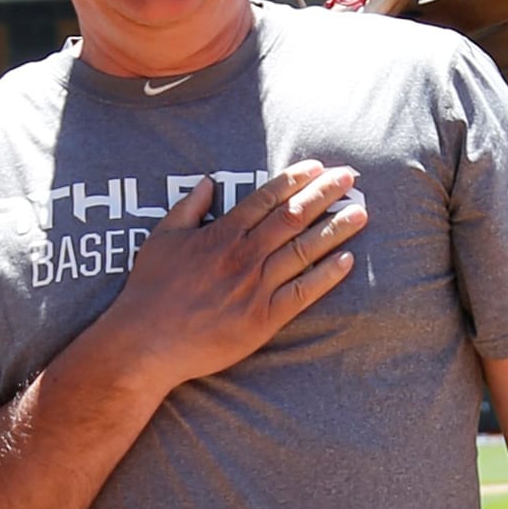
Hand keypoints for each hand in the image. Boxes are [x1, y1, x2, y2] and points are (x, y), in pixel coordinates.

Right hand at [100, 160, 365, 391]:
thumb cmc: (150, 290)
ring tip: (361, 212)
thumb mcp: (162, 238)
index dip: (294, 180)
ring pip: (304, 250)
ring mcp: (256, 287)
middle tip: (351, 177)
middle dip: (324, 194)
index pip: (266, 199)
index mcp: (221, 234)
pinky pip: (302, 293)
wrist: (146, 341)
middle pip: (293, 217)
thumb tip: (207, 182)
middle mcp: (244, 255)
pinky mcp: (263, 318)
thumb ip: (188, 207)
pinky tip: (347, 261)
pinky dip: (326, 276)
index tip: (317, 167)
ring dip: (335, 228)